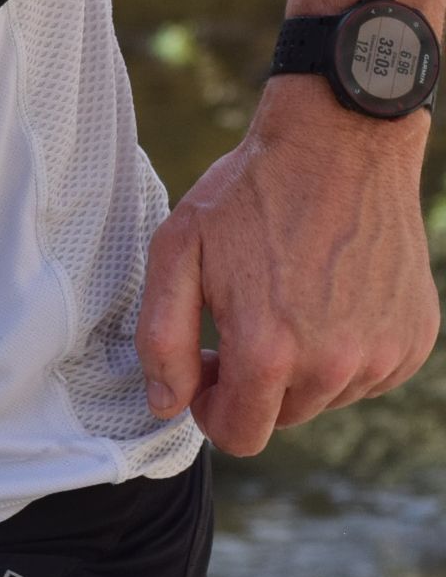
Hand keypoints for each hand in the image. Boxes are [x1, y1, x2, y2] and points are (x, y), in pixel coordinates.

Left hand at [136, 78, 439, 453]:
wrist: (341, 142)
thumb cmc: (251, 192)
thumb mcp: (178, 250)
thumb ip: (162, 338)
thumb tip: (166, 404)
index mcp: (270, 351)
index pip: (239, 435)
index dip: (211, 407)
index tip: (207, 364)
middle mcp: (334, 365)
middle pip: (282, 417)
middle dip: (254, 382)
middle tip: (245, 318)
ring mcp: (382, 354)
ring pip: (327, 396)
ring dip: (303, 365)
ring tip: (291, 294)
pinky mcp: (415, 338)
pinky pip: (369, 372)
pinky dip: (347, 349)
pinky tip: (332, 293)